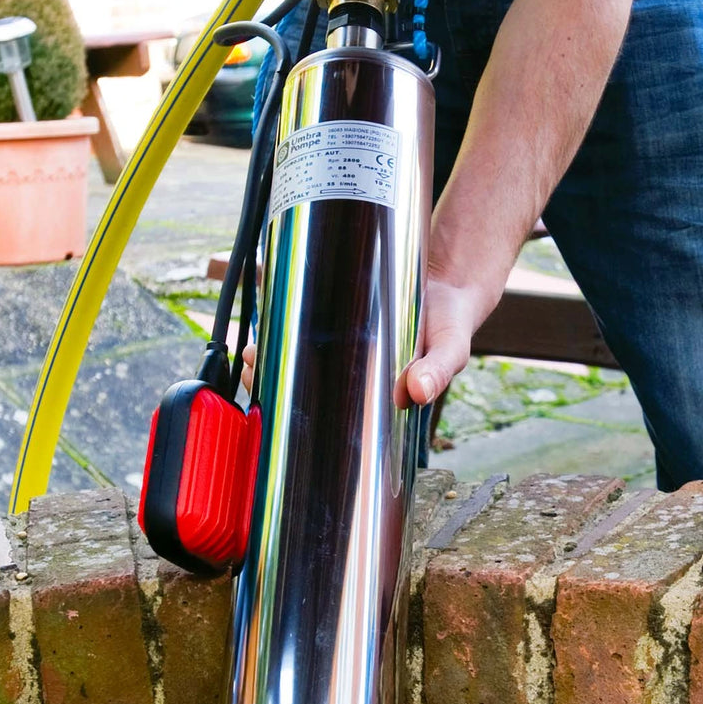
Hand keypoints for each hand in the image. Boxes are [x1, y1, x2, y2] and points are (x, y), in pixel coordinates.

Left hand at [238, 271, 485, 408]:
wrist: (452, 288)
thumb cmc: (450, 326)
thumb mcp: (450, 348)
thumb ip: (438, 369)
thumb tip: (416, 392)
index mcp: (377, 398)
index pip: (329, 414)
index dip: (296, 410)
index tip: (271, 396)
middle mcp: (357, 378)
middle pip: (305, 389)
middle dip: (272, 380)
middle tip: (252, 365)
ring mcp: (347, 351)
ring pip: (300, 362)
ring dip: (271, 358)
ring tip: (250, 351)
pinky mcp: (342, 324)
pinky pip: (307, 333)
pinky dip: (284, 332)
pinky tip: (265, 331)